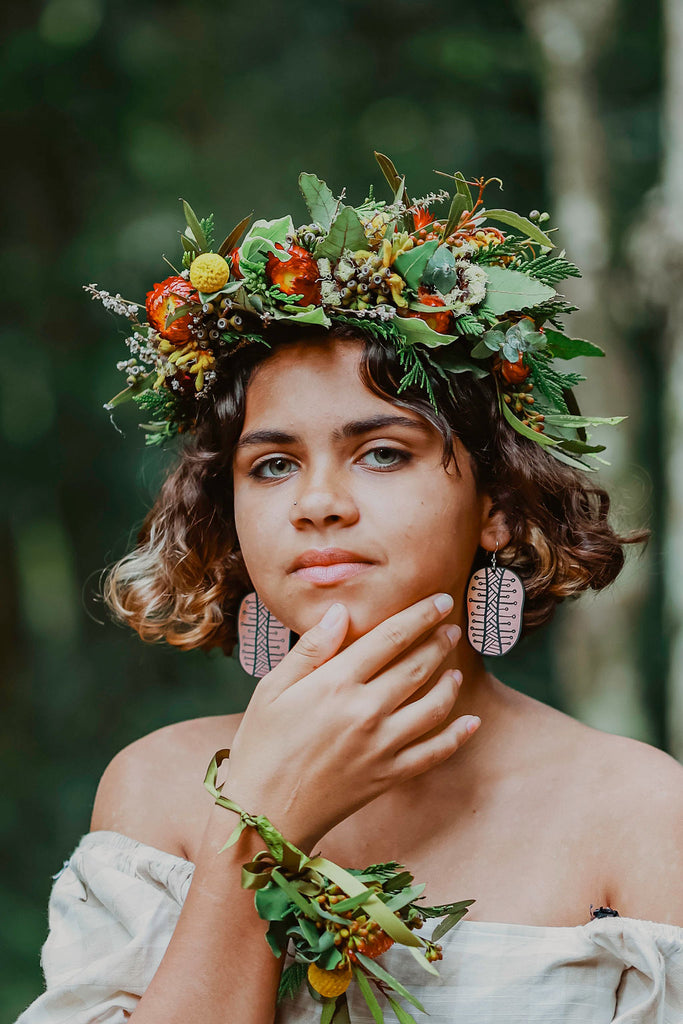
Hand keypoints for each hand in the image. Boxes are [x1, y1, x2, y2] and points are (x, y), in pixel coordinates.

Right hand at [224, 594, 478, 853]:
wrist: (264, 814)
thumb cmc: (260, 746)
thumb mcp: (272, 689)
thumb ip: (311, 649)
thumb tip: (341, 612)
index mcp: (336, 683)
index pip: (390, 638)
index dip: (420, 616)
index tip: (439, 600)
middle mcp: (365, 710)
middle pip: (417, 666)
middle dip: (439, 642)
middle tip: (452, 628)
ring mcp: (381, 745)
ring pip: (433, 706)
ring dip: (450, 684)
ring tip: (455, 670)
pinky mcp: (388, 776)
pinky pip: (433, 753)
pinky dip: (457, 737)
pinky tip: (471, 723)